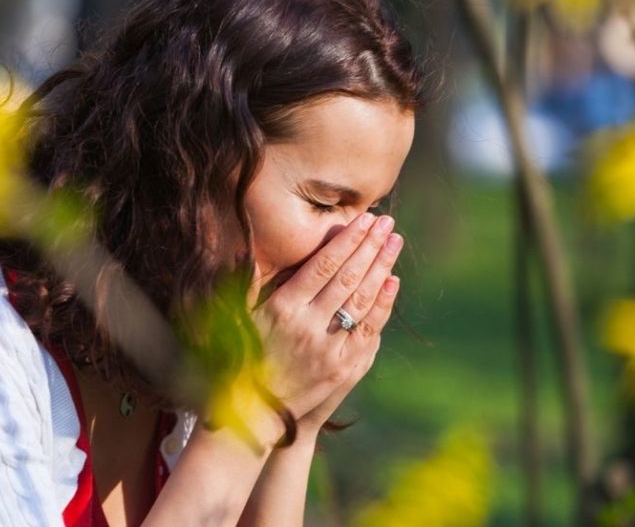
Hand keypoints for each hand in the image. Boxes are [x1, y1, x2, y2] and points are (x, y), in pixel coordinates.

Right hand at [249, 212, 403, 435]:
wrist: (258, 413)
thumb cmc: (245, 359)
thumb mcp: (239, 319)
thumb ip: (249, 283)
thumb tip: (250, 249)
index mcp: (282, 308)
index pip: (323, 264)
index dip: (347, 240)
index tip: (364, 220)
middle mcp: (307, 325)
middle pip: (347, 277)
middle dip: (370, 246)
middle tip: (387, 222)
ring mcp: (328, 348)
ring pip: (362, 300)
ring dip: (381, 267)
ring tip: (394, 243)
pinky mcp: (343, 368)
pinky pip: (368, 330)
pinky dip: (383, 304)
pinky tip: (392, 281)